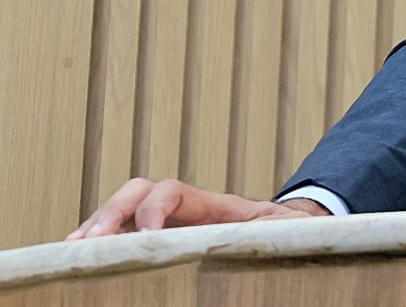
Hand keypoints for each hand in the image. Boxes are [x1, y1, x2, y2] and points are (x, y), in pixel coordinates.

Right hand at [66, 177, 326, 238]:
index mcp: (215, 204)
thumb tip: (272, 233)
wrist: (290, 234)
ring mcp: (170, 223)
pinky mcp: (161, 242)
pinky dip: (102, 242)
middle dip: (112, 212)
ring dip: (98, 226)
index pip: (173, 190)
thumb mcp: (285, 229)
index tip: (147, 237)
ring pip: (124, 212)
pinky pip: (124, 235)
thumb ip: (274, 229)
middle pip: (138, 193)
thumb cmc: (287, 232)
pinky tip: (80, 258)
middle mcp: (186, 209)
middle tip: (92, 242)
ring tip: (73, 250)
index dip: (154, 208)